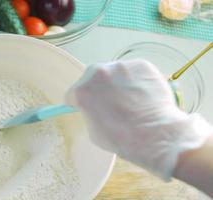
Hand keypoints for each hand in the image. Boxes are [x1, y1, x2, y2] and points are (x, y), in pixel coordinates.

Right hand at [66, 59, 212, 179]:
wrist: (154, 134)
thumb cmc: (121, 138)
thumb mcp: (93, 130)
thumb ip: (89, 112)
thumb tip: (96, 106)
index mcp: (82, 90)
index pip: (73, 93)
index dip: (80, 102)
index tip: (88, 106)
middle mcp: (98, 73)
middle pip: (93, 78)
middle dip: (99, 89)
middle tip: (112, 103)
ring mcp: (121, 66)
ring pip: (115, 73)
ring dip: (118, 83)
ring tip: (131, 101)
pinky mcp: (141, 65)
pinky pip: (134, 72)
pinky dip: (137, 81)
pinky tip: (143, 96)